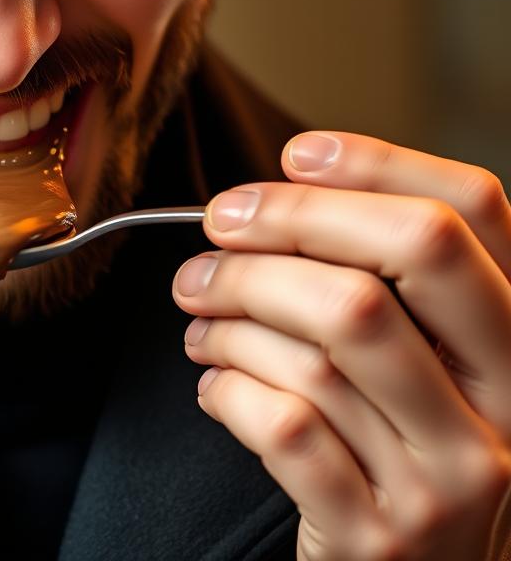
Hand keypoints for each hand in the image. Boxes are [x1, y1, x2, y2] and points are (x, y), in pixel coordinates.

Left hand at [172, 132, 510, 560]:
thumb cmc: (397, 443)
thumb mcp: (424, 359)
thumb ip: (383, 279)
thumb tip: (283, 191)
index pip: (476, 210)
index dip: (378, 163)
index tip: (296, 156)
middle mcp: (510, 404)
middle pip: (408, 256)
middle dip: (291, 221)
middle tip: (219, 225)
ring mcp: (451, 478)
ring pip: (328, 337)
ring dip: (233, 306)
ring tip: (199, 309)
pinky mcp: (381, 532)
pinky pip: (285, 423)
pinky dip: (227, 386)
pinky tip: (215, 381)